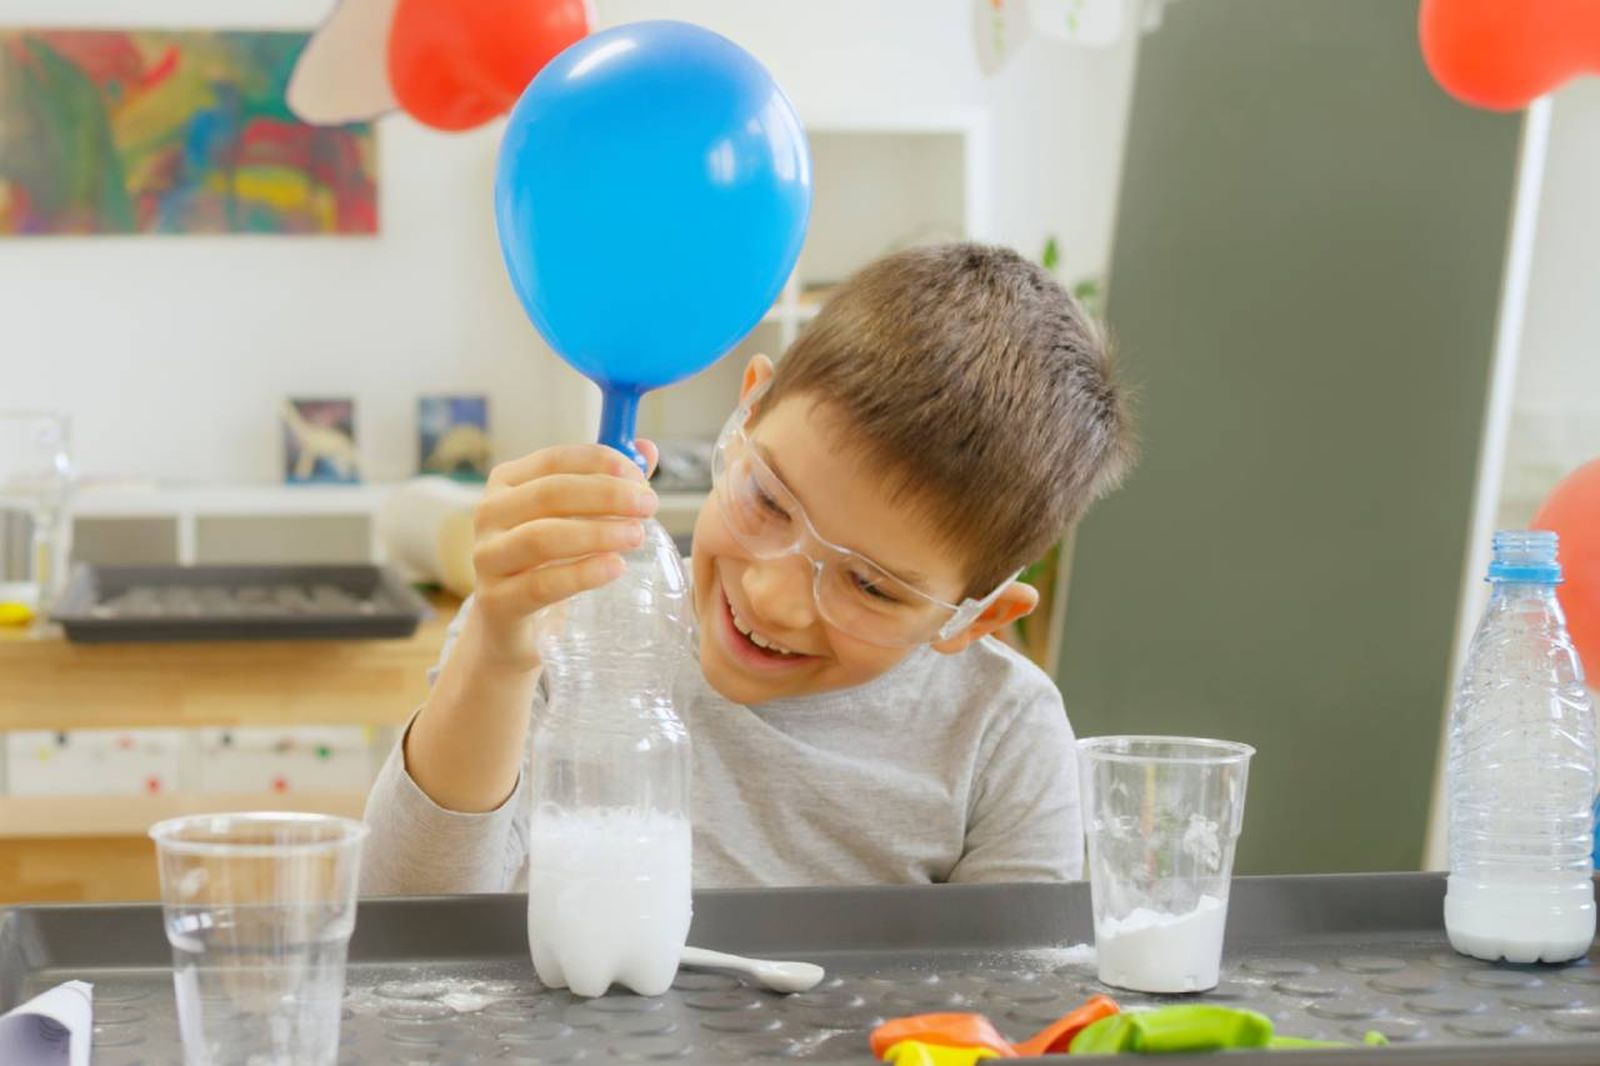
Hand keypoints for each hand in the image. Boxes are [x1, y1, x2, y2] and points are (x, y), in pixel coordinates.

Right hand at [469, 441, 659, 668]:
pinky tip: (615, 567)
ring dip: (596, 533)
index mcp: (508, 483)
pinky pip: (541, 585)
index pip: (553, 460)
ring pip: (542, 537)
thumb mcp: (575, 519)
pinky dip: (582, 574)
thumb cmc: (548, 561)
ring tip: (636, 536)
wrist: (515, 627)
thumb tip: (647, 449)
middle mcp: (490, 514)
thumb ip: (608, 484)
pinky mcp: (496, 601)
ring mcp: (488, 558)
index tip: (639, 475)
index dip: (598, 462)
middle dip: (605, 495)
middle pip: (549, 494)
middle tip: (648, 505)